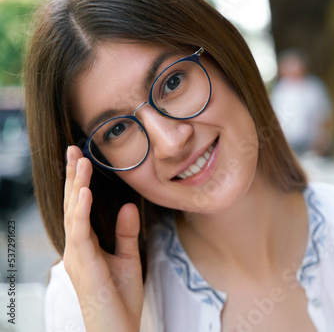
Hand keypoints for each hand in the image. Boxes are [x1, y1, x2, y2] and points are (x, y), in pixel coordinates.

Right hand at [63, 146, 142, 330]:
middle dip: (74, 176)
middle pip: (73, 204)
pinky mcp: (83, 263)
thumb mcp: (128, 258)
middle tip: (74, 149)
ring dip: (77, 185)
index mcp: (86, 244)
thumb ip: (126, 233)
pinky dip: (81, 210)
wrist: (117, 328)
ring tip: (79, 161)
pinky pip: (80, 232)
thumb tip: (129, 206)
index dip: (81, 182)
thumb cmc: (120, 297)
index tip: (83, 158)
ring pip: (73, 212)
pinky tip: (85, 191)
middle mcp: (77, 246)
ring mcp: (77, 255)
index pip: (81, 206)